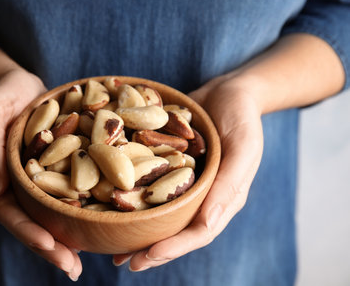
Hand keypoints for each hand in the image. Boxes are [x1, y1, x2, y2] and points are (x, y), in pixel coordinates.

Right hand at [0, 69, 81, 280]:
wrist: (22, 85)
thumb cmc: (3, 93)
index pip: (9, 212)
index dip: (27, 231)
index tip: (51, 245)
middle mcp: (15, 185)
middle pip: (31, 223)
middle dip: (50, 248)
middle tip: (73, 269)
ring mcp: (35, 182)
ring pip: (48, 217)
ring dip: (64, 241)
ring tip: (82, 262)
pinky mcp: (54, 173)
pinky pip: (65, 198)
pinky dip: (76, 216)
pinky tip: (95, 228)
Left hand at [113, 75, 263, 270]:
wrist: (229, 91)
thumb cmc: (242, 117)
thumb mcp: (243, 147)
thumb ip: (229, 185)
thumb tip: (207, 226)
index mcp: (221, 199)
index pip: (198, 233)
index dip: (173, 249)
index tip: (145, 258)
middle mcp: (200, 196)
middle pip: (174, 230)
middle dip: (150, 249)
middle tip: (123, 261)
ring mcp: (182, 182)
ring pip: (159, 213)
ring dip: (138, 231)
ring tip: (112, 247)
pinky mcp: (167, 165)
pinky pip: (149, 184)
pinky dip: (131, 196)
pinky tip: (109, 203)